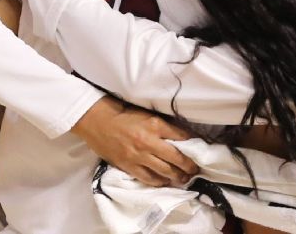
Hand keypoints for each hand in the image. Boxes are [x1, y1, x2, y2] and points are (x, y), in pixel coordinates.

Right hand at [72, 96, 198, 186]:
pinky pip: (148, 178)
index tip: (199, 150)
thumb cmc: (121, 114)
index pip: (181, 136)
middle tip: (195, 170)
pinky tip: (165, 181)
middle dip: (189, 166)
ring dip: (178, 176)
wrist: (96, 121)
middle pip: (176, 158)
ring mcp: (138, 156)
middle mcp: (149, 141)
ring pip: (165, 171)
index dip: (193, 145)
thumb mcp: (145, 114)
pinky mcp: (128, 166)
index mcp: (154, 124)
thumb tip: (180, 136)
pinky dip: (159, 181)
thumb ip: (161, 126)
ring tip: (184, 178)